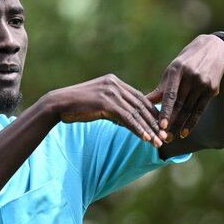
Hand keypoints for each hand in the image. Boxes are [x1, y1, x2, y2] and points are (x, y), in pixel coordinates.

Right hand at [50, 74, 164, 146]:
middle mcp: (115, 84)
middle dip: (155, 122)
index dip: (152, 112)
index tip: (162, 126)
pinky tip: (145, 139)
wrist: (58, 104)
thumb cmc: (78, 107)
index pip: (140, 98)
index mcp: (115, 81)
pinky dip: (138, 129)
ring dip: (149, 129)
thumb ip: (116, 109)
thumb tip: (131, 123)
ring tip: (158, 142)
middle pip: (141, 105)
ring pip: (136, 113)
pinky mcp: (106, 102)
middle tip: (165, 136)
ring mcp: (111, 92)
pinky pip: (127, 118)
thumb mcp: (101, 105)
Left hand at [150, 34, 223, 139]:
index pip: (171, 95)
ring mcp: (203, 84)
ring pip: (189, 110)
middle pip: (180, 105)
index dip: (166, 111)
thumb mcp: (174, 70)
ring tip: (170, 137)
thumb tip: (145, 101)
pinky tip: (184, 132)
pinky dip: (191, 122)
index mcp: (177, 70)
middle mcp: (191, 77)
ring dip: (179, 125)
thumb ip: (162, 87)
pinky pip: (200, 110)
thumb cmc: (188, 61)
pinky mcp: (212, 90)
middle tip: (161, 137)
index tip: (160, 125)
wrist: (214, 49)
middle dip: (170, 122)